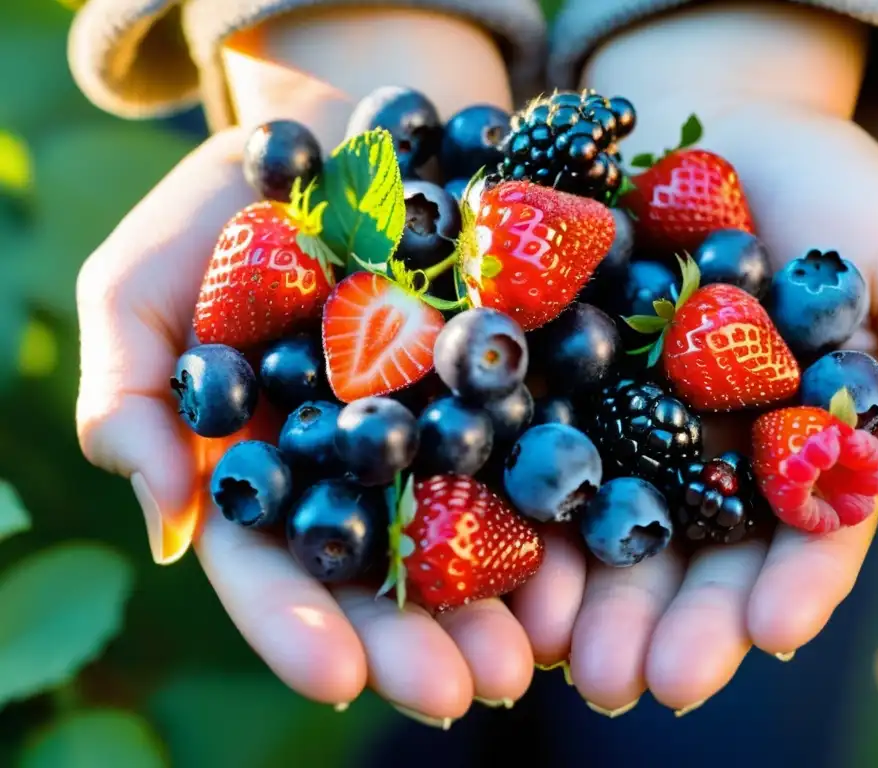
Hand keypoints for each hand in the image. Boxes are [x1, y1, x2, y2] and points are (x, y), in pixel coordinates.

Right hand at [76, 9, 535, 725]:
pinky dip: (571, 499)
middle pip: (388, 572)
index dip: (299, 624)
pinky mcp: (520, 386)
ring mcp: (447, 432)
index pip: (274, 565)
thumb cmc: (226, 212)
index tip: (340, 678)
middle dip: (422, 637)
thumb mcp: (143, 285)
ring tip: (543, 651)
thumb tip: (169, 527)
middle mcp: (364, 472)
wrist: (346, 137)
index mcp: (272, 469)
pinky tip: (599, 548)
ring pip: (476, 530)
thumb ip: (133, 399)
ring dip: (511, 598)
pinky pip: (549, 445)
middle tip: (469, 691)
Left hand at [507, 4, 877, 715]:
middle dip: (665, 624)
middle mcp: (698, 458)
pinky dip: (504, 505)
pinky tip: (486, 555)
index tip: (771, 631)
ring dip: (577, 595)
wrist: (713, 119)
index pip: (797, 542)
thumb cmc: (830, 190)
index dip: (788, 588)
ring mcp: (618, 425)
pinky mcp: (547, 382)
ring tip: (555, 651)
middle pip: (686, 559)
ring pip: (597, 528)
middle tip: (632, 681)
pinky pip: (523, 451)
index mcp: (788, 451)